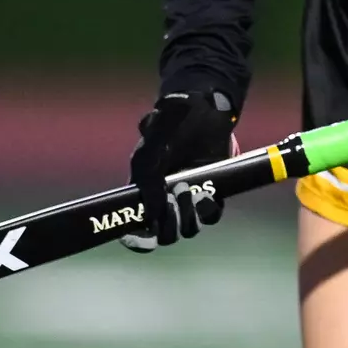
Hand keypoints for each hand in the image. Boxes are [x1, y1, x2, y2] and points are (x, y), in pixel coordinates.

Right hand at [121, 90, 236, 252]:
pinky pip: (211, 216)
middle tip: (170, 196)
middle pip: (164, 235)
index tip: (144, 235)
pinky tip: (206, 195)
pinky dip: (207, 211)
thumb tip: (152, 211)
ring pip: (187, 230)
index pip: (135, 230)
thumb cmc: (169, 122)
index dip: (137, 240)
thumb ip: (147, 173)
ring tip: (185, 188)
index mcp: (143, 193)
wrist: (202, 106)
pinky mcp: (213, 193)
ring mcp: (190, 200)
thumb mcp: (151, 142)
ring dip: (186, 217)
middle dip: (167, 224)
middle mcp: (165, 201)